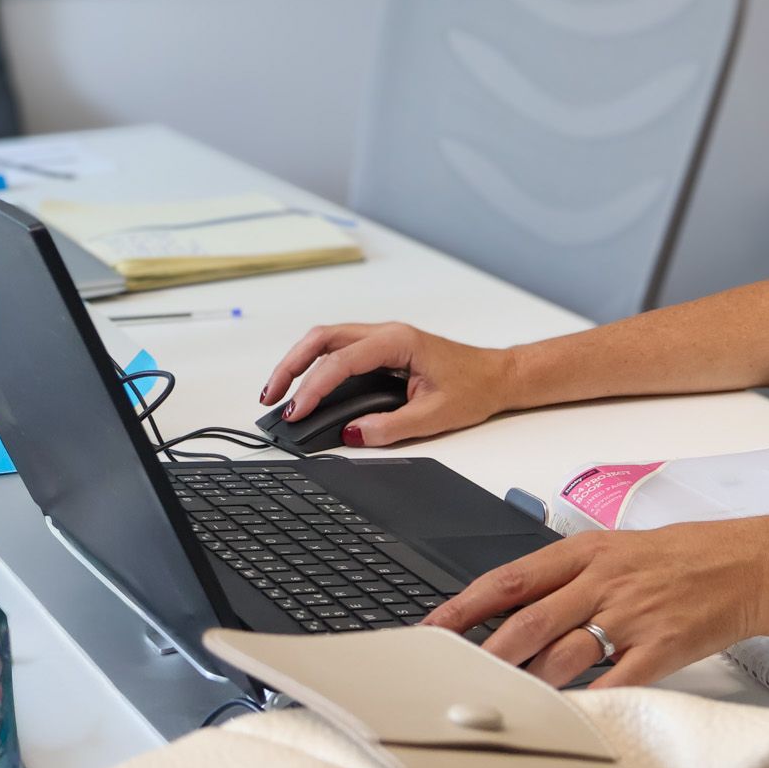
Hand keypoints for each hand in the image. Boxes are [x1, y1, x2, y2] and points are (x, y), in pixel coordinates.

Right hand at [260, 321, 513, 446]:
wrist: (498, 375)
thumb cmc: (475, 387)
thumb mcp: (435, 416)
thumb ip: (391, 427)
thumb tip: (353, 434)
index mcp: (398, 342)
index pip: (342, 361)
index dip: (313, 388)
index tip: (296, 412)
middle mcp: (386, 333)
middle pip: (322, 338)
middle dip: (290, 366)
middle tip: (270, 398)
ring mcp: (382, 339)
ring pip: (326, 340)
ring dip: (298, 363)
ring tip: (278, 395)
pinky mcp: (381, 350)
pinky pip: (339, 351)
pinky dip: (315, 365)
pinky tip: (304, 388)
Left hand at [421, 516, 768, 687]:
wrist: (754, 563)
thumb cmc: (693, 555)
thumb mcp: (625, 547)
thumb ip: (574, 574)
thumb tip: (521, 604)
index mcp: (591, 552)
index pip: (513, 578)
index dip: (466, 605)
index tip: (434, 628)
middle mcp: (605, 581)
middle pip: (528, 621)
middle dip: (484, 653)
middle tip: (452, 676)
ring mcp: (632, 616)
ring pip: (562, 654)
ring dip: (527, 681)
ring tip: (501, 699)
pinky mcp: (660, 648)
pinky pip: (612, 682)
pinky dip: (584, 701)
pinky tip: (563, 713)